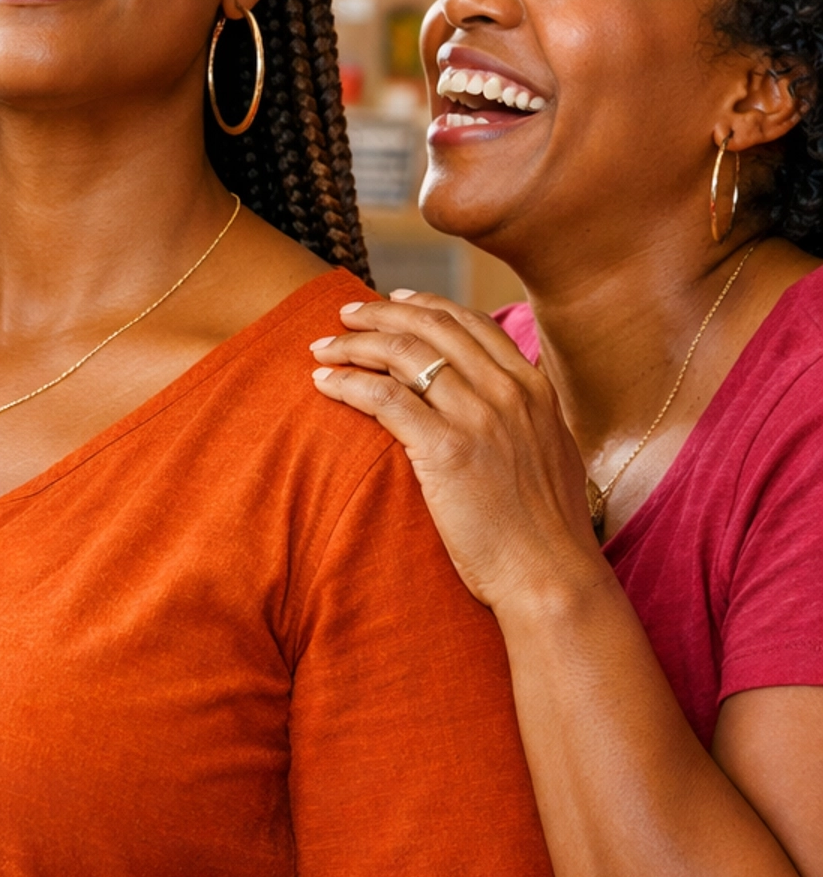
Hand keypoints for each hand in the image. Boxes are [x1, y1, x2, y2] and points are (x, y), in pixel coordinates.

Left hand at [309, 289, 604, 615]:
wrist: (552, 577)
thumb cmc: (546, 532)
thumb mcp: (551, 455)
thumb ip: (526, 421)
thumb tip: (504, 409)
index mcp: (534, 388)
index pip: (471, 324)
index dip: (427, 305)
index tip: (395, 300)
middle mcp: (508, 392)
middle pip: (432, 327)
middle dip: (381, 313)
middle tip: (346, 314)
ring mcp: (478, 417)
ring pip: (403, 353)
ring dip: (355, 343)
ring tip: (324, 348)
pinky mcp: (446, 450)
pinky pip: (383, 398)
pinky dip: (348, 383)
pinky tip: (324, 383)